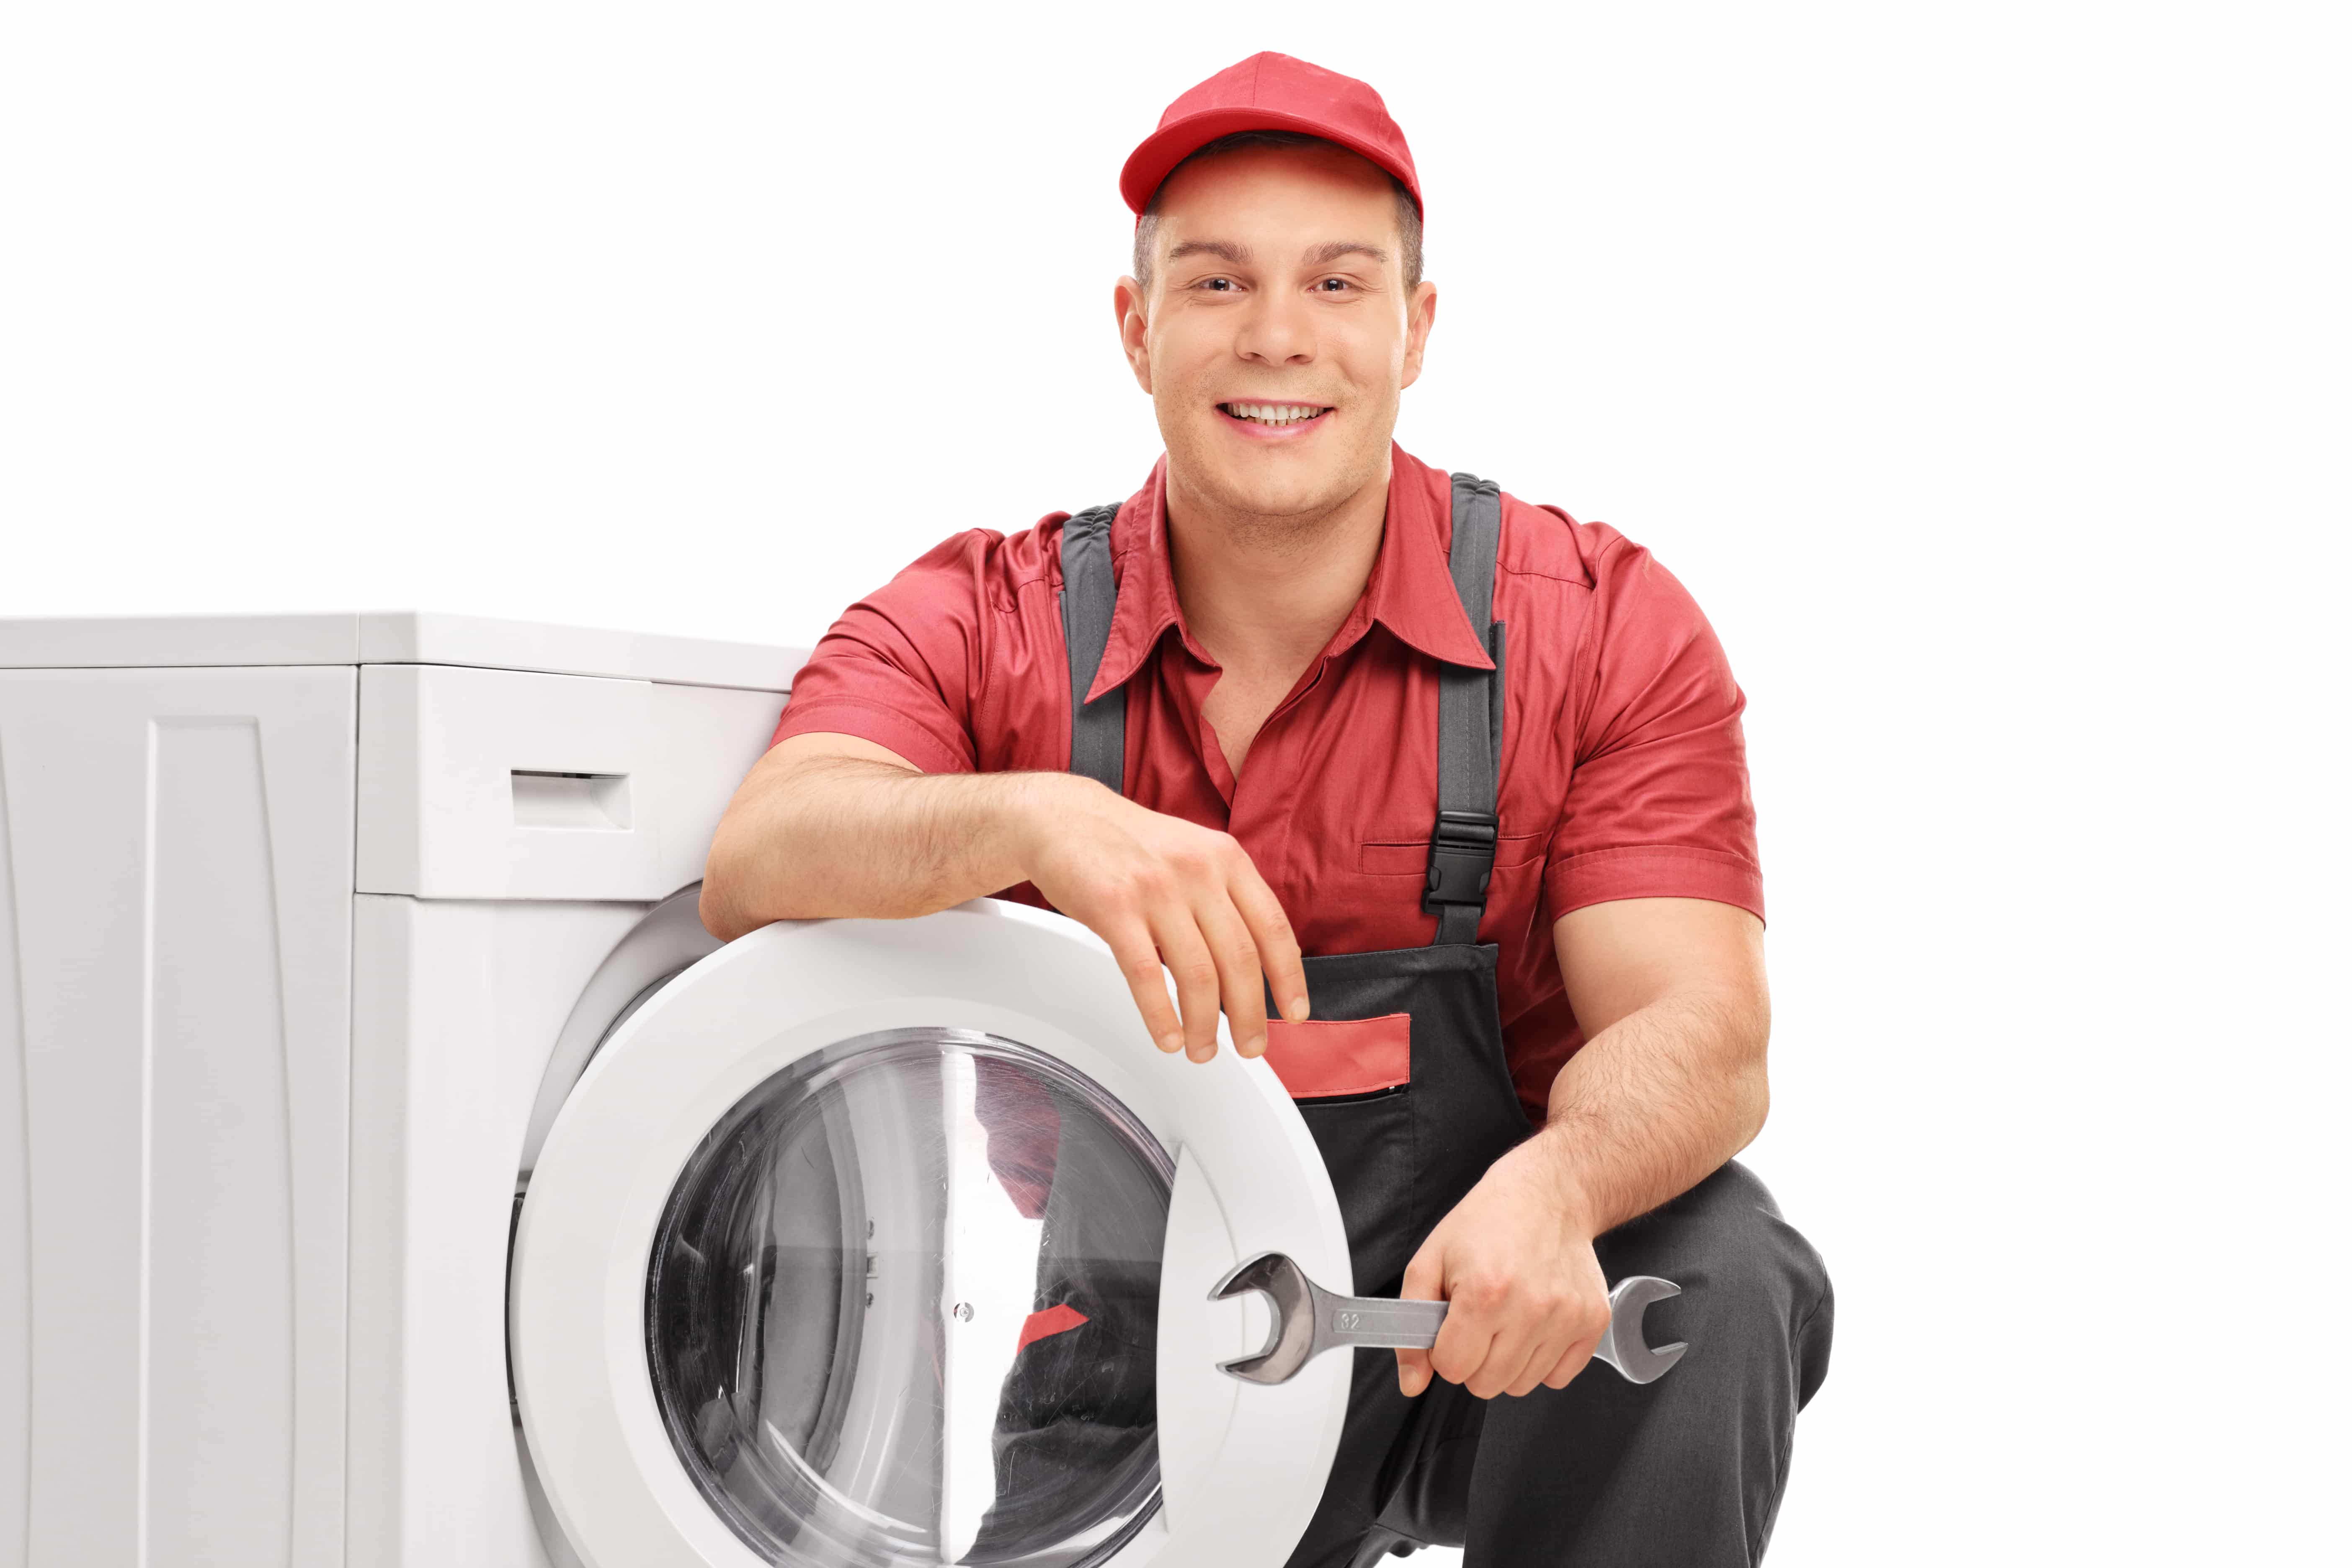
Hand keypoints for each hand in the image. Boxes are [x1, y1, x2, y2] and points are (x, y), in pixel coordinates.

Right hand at [1019, 776, 1309, 1061]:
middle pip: (1239, 958)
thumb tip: (1262, 959)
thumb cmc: (1130, 843)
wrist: (1064, 816)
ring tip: (1202, 1050)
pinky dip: (1161, 1016)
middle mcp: (1197, 870)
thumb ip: (1228, 897)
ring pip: (1197, 974)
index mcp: (1226, 858)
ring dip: (1204, 1025)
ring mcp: (1156, 888)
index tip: (1295, 1013)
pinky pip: (1146, 975)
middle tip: (1250, 1047)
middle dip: (1249, 1014)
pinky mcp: (1113, 907)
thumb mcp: (1194, 853)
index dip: (1289, 977)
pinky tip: (1167, 1038)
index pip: (1273, 927)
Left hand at [1395, 1146, 1610, 1398]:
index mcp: (1484, 1293)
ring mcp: (1567, 1317)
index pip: (1452, 1367)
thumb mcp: (1429, 1261)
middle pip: (1486, 1384)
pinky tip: (1535, 1324)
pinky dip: (1542, 1361)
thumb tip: (1412, 1383)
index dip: (1445, 1349)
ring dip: (1507, 1362)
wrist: (1547, 1195)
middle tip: (1479, 1320)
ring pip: (1522, 1386)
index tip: (1453, 1323)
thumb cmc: (1485, 1224)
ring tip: (1508, 1318)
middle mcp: (1531, 1309)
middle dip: (1474, 1359)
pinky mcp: (1594, 1322)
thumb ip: (1411, 1324)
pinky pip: (1558, 1377)